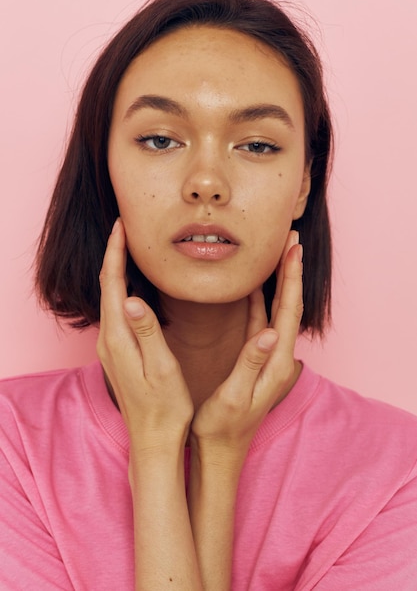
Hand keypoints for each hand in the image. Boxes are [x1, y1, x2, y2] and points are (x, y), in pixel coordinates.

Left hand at [97, 218, 193, 450]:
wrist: (153, 440)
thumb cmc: (165, 407)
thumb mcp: (161, 369)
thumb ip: (147, 333)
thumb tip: (133, 299)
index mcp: (119, 339)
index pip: (113, 285)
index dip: (116, 253)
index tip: (122, 226)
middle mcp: (109, 340)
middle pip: (107, 287)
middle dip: (114, 254)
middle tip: (125, 228)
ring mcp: (110, 347)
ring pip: (110, 298)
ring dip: (117, 270)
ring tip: (128, 248)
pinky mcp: (117, 353)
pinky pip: (115, 312)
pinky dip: (121, 289)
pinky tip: (132, 285)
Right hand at [190, 230, 302, 459]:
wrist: (219, 453)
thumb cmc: (222, 428)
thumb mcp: (235, 397)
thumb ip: (251, 364)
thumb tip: (268, 333)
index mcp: (275, 364)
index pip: (287, 313)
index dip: (290, 279)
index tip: (292, 249)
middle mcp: (276, 357)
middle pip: (287, 305)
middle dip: (289, 271)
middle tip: (289, 239)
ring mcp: (266, 357)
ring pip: (275, 310)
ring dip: (277, 282)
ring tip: (276, 254)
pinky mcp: (254, 359)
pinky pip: (258, 322)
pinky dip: (258, 300)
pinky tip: (252, 287)